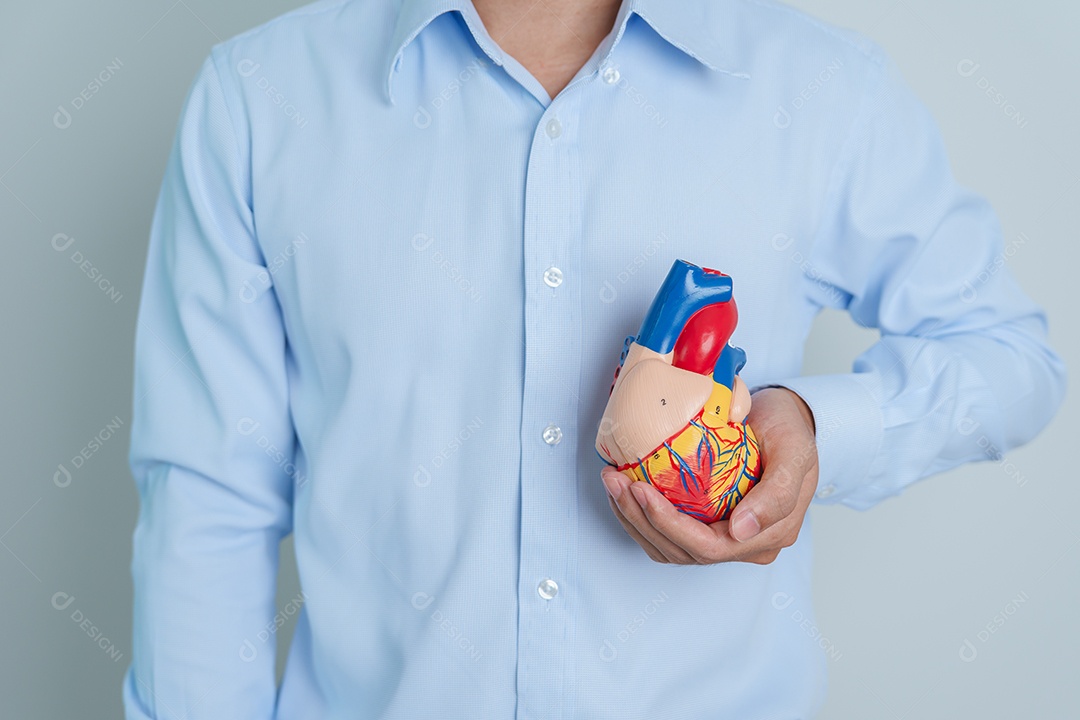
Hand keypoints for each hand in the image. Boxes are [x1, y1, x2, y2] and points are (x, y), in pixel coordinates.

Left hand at [600, 387, 818, 564]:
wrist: (784, 418)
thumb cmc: (790, 430)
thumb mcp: (795, 452)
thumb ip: (778, 493)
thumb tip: (740, 531)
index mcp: (768, 535)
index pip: (708, 547)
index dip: (668, 524)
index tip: (641, 489)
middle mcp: (743, 545)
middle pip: (680, 550)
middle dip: (640, 519)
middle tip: (615, 482)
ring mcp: (721, 537)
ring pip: (667, 546)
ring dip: (633, 519)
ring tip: (612, 483)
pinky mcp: (703, 523)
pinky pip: (664, 533)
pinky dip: (638, 514)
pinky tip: (623, 488)